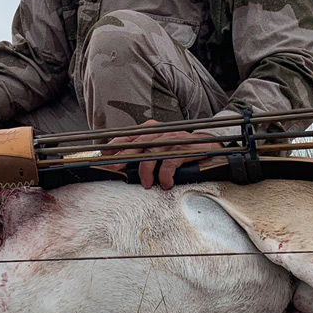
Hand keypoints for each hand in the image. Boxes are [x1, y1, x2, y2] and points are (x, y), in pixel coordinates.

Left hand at [102, 121, 222, 188]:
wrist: (207, 145)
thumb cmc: (179, 146)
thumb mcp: (159, 143)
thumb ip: (143, 148)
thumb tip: (122, 160)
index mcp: (151, 129)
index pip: (128, 135)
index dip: (115, 145)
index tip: (105, 154)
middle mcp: (160, 133)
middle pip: (137, 145)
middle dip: (123, 157)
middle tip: (114, 167)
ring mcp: (171, 140)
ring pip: (151, 155)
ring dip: (146, 172)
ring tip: (146, 183)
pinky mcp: (182, 150)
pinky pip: (168, 164)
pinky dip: (165, 176)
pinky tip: (165, 183)